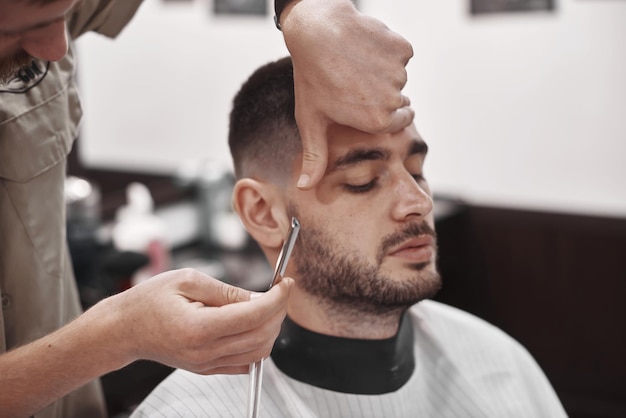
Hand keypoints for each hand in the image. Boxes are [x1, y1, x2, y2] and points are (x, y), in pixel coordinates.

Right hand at [103, 268, 292, 374]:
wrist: (124, 329)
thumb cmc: (149, 300)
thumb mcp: (187, 280)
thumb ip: (226, 290)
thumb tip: (259, 298)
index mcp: (199, 327)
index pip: (254, 315)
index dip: (277, 299)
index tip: (286, 284)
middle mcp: (205, 351)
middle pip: (262, 336)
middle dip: (278, 312)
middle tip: (278, 292)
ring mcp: (206, 364)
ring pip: (258, 352)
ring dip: (271, 328)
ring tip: (266, 306)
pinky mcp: (207, 369)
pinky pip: (245, 362)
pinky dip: (258, 344)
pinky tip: (252, 324)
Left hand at [280, 0, 414, 187]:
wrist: (316, 29)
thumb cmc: (311, 77)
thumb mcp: (311, 120)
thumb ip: (315, 157)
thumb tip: (307, 187)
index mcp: (377, 120)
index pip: (397, 123)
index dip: (381, 113)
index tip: (368, 103)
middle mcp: (393, 98)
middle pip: (398, 101)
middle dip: (381, 94)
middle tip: (356, 83)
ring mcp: (399, 71)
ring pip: (398, 76)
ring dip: (382, 71)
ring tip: (356, 65)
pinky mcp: (401, 47)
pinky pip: (400, 54)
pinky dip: (387, 51)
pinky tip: (364, 49)